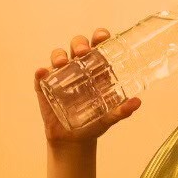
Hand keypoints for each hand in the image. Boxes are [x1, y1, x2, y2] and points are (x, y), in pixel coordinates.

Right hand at [34, 28, 141, 144]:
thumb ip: (122, 111)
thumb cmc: (94, 123)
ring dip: (59, 55)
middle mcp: (78, 68)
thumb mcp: (109, 117)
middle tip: (83, 52)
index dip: (99, 37)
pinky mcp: (45, 87)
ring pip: (58, 56)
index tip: (102, 37)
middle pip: (77, 45)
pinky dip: (40, 73)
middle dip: (79, 44)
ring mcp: (60, 76)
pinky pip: (41, 76)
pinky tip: (42, 73)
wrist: (74, 140)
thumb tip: (137, 102)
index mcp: (96, 69)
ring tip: (62, 63)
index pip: (97, 46)